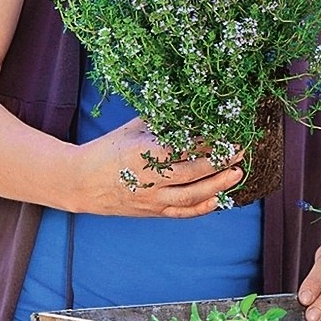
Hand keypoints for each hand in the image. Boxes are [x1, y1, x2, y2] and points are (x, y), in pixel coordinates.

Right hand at [74, 117, 243, 217]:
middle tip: (240, 150)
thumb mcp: (132, 128)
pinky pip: (182, 213)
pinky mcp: (152, 212)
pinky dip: (202, 207)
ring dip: (218, 185)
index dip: (207, 141)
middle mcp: (149, 178)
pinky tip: (219, 198)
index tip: (227, 132)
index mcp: (143, 152)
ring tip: (237, 173)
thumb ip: (161, 120)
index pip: (183, 147)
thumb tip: (190, 107)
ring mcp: (151, 198)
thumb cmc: (107, 149)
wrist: (80, 182)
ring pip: (191, 195)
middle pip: (193, 172)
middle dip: (220, 161)